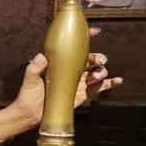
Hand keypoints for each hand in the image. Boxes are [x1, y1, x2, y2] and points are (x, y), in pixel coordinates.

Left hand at [0, 28, 123, 140]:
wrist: (30, 114)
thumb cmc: (28, 94)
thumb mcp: (30, 78)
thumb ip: (35, 67)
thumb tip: (41, 57)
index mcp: (60, 63)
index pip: (74, 47)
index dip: (86, 38)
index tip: (95, 32)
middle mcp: (71, 70)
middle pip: (89, 59)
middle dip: (97, 57)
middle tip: (98, 60)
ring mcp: (78, 82)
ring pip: (95, 72)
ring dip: (100, 71)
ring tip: (96, 75)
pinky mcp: (82, 94)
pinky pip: (99, 88)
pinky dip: (109, 84)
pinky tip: (117, 81)